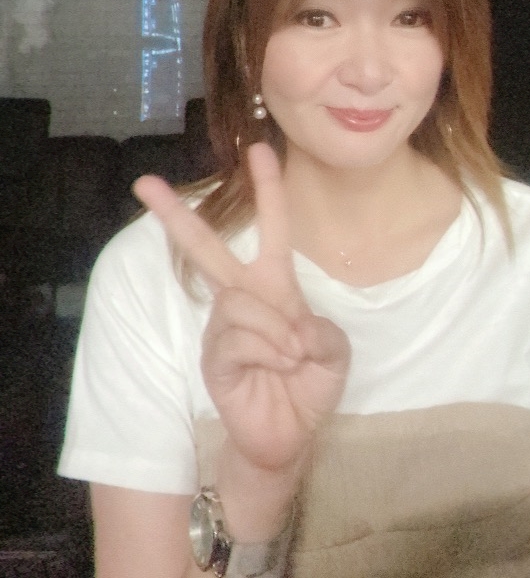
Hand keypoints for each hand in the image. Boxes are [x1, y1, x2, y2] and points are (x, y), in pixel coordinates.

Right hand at [133, 143, 350, 474]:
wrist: (291, 435)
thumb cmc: (309, 384)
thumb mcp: (333, 351)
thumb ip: (321, 330)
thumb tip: (290, 325)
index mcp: (274, 284)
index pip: (272, 227)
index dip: (268, 189)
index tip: (259, 148)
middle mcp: (242, 296)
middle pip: (206, 248)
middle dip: (176, 214)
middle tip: (142, 182)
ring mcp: (223, 326)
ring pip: (240, 303)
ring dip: (276, 330)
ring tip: (291, 356)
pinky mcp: (213, 356)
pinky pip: (236, 337)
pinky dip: (267, 350)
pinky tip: (276, 365)